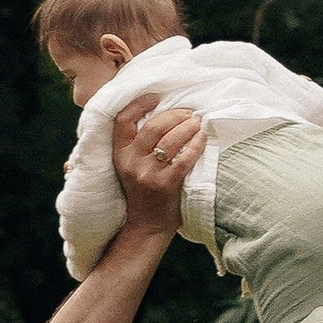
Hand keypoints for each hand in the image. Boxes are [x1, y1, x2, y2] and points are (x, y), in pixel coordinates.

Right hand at [111, 94, 205, 239]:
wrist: (146, 225)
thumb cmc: (142, 191)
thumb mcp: (129, 166)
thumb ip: (136, 144)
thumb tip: (160, 113)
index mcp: (119, 154)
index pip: (122, 120)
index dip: (139, 104)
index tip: (156, 97)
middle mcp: (131, 162)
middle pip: (153, 126)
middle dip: (175, 115)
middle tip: (189, 113)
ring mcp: (148, 174)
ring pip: (170, 140)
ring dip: (188, 127)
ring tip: (198, 122)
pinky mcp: (166, 184)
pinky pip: (184, 158)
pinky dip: (196, 145)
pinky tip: (202, 138)